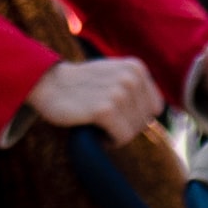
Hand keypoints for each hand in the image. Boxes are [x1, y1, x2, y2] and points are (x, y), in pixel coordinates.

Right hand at [24, 54, 162, 142]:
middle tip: (101, 113)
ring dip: (115, 132)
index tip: (113, 107)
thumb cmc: (83, 86)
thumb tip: (159, 112)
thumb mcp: (115, 76)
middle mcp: (131, 77)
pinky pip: (121, 138)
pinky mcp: (105, 109)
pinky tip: (93, 126)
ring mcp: (119, 92)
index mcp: (136, 68)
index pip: (154, 109)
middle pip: (144, 122)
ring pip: (133, 132)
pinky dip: (108, 139)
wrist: (48, 84)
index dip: (134, 115)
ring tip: (95, 118)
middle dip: (125, 125)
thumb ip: (138, 88)